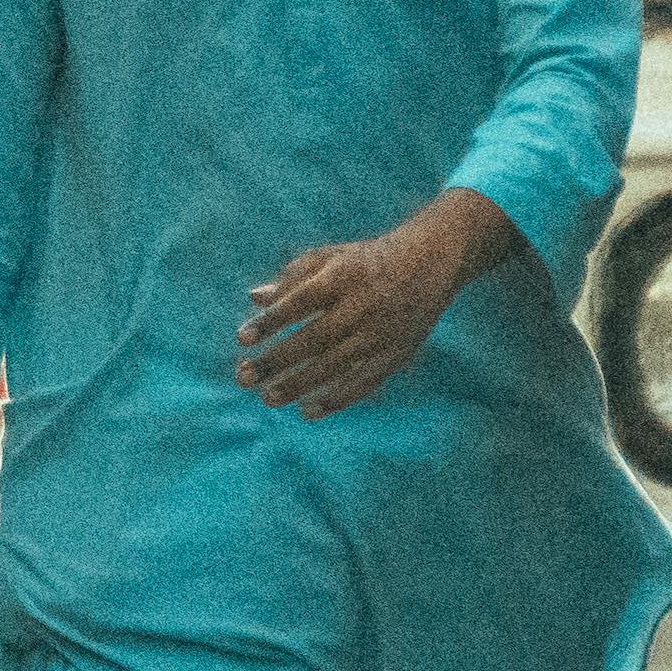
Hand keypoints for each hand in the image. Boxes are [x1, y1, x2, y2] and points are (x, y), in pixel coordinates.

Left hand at [236, 203, 489, 416]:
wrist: (429, 262)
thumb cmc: (363, 262)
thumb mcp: (328, 258)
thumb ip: (291, 279)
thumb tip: (254, 299)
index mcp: (343, 276)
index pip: (301, 301)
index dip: (272, 321)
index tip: (242, 339)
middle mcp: (364, 305)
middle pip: (316, 338)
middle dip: (278, 360)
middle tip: (244, 377)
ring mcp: (382, 332)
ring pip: (337, 365)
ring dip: (300, 384)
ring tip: (267, 398)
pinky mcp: (397, 353)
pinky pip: (365, 382)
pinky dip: (337, 399)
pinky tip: (308, 411)